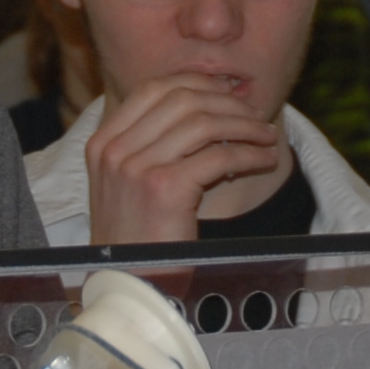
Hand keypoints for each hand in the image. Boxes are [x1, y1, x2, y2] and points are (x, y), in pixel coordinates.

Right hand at [83, 75, 286, 246]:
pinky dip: (249, 155)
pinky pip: (219, 157)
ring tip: (266, 137)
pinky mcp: (165, 189)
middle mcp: (114, 150)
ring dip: (245, 126)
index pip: (153, 88)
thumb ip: (151, 146)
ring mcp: (136, 168)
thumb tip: (206, 106)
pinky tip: (264, 161)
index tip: (226, 93)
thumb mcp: (126, 183)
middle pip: (182, 99)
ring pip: (204, 123)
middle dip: (227, 102)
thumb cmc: (136, 238)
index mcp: (102, 142)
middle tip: (254, 115)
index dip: (197, 83)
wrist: (128, 285)